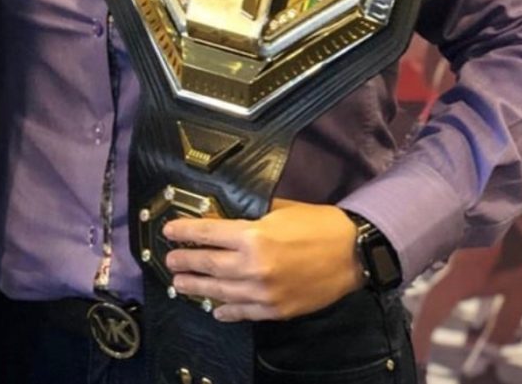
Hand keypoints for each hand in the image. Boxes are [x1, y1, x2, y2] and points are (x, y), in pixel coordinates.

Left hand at [163, 199, 363, 321]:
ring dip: (197, 289)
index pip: (207, 233)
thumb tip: (223, 220)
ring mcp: (264, 292)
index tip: (168, 232)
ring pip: (220, 292)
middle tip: (170, 262)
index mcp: (252, 236)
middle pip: (209, 265)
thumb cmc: (315, 223)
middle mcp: (253, 266)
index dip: (185, 232)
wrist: (353, 252)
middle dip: (185, 262)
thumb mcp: (277, 210)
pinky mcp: (277, 310)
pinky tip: (215, 310)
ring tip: (180, 285)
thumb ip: (249, 218)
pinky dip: (227, 311)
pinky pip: (244, 312)